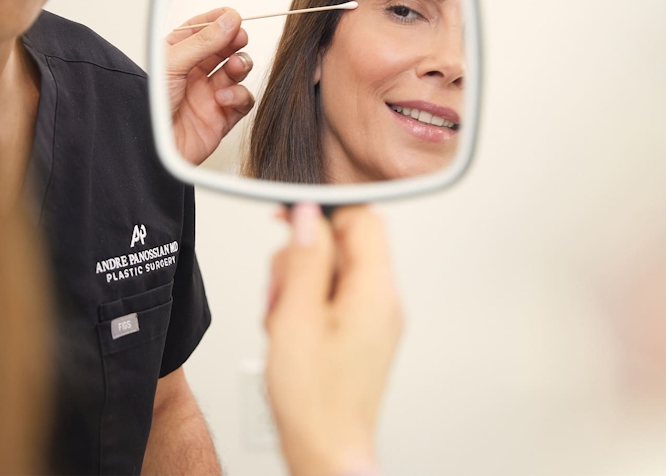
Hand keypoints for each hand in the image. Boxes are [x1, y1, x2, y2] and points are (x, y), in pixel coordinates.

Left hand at [166, 7, 254, 164]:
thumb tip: (229, 19)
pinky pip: (242, 100)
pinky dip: (238, 96)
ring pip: (237, 71)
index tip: (233, 16)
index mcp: (176, 55)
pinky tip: (224, 98)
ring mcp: (209, 94)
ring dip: (241, 65)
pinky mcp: (222, 116)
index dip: (219, 21)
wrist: (153, 149)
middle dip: (234, 41)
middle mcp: (193, 73)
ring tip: (235, 67)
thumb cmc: (151, 109)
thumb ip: (204, 41)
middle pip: (224, 47)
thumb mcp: (173, 64)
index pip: (202, 29)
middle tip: (239, 38)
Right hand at [265, 204, 403, 475]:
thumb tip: (308, 216)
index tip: (289, 221)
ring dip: (299, 285)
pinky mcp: (361, 334)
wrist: (326, 451)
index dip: (323, 212)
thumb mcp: (297, 317)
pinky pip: (333, 298)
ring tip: (284, 320)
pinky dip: (306, 306)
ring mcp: (374, 318)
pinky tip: (290, 331)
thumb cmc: (315, 400)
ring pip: (334, 271)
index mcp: (376, 290)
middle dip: (303, 258)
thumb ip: (304, 260)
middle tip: (282, 292)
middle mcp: (383, 300)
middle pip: (345, 244)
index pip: (362, 217)